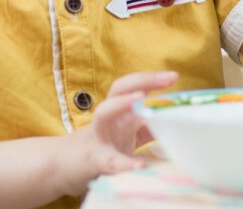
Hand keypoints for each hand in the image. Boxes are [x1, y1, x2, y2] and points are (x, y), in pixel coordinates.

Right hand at [63, 71, 177, 194]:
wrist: (62, 166)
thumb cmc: (102, 145)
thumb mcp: (128, 134)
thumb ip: (150, 128)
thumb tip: (180, 124)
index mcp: (119, 110)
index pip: (135, 85)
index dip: (153, 79)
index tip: (174, 76)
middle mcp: (109, 117)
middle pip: (120, 88)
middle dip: (144, 79)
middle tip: (169, 78)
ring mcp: (98, 136)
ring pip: (104, 112)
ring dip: (121, 103)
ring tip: (140, 100)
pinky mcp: (93, 159)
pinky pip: (107, 159)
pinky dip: (123, 163)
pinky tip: (138, 166)